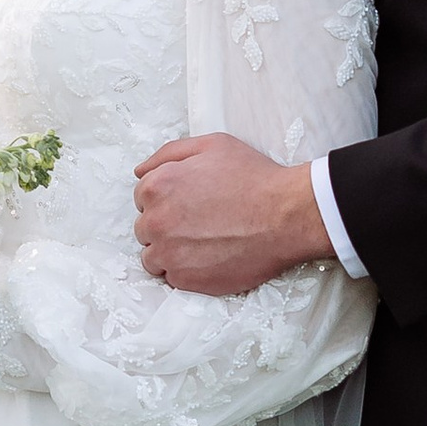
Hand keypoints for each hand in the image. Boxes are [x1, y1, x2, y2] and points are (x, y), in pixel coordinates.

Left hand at [134, 136, 330, 294]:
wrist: (286, 216)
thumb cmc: (254, 178)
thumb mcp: (212, 145)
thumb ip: (168, 154)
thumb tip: (140, 171)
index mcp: (157, 187)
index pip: (143, 197)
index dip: (168, 198)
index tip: (191, 202)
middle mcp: (155, 221)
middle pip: (145, 228)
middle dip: (167, 225)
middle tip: (201, 222)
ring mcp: (169, 254)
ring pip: (153, 256)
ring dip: (171, 250)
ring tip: (204, 242)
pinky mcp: (186, 280)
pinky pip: (171, 278)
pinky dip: (186, 270)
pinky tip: (210, 257)